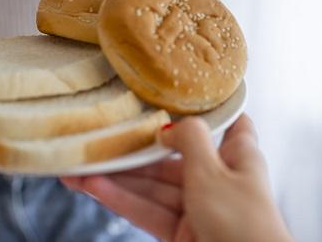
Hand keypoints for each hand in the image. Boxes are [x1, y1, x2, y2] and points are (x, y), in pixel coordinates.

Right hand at [62, 115, 292, 241]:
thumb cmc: (242, 222)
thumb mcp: (212, 171)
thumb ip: (190, 140)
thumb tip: (170, 125)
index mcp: (240, 156)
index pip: (230, 122)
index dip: (209, 107)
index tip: (180, 92)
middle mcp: (220, 179)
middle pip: (173, 157)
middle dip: (135, 151)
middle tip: (98, 139)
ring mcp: (200, 208)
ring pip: (155, 186)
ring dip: (118, 178)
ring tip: (79, 168)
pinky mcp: (183, 234)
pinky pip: (149, 212)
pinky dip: (122, 200)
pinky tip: (94, 188)